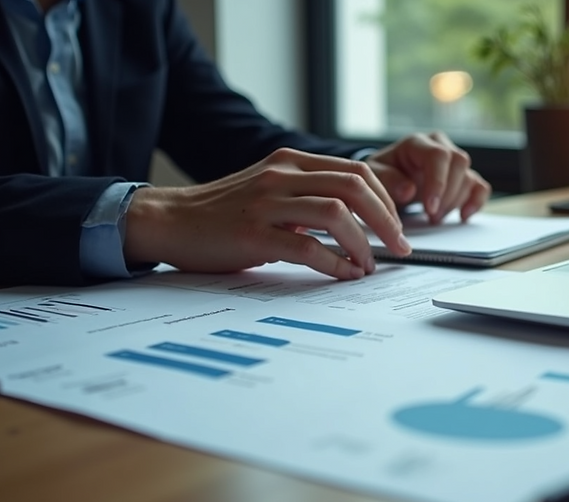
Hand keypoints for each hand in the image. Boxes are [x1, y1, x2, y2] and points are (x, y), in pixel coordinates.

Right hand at [123, 148, 411, 279]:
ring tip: (369, 265)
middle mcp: (282, 174)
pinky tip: (343, 274)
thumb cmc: (223, 212)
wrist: (169, 221)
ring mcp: (268, 203)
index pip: (357, 171)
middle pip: (355, 187)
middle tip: (399, 248)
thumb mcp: (271, 189)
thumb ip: (308, 195)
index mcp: (290, 161)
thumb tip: (358, 220)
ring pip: (337, 215)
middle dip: (387, 221)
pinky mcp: (254, 234)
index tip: (398, 227)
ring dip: (363, 244)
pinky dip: (335, 264)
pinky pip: (308, 248)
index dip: (386, 200)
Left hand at [364, 131, 491, 223]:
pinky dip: (475, 202)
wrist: (388, 179)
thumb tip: (408, 190)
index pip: (438, 155)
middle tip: (431, 217)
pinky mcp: (463, 176)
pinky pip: (480, 186)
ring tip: (434, 218)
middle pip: (459, 163)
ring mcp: (453, 160)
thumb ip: (386, 180)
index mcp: (416, 143)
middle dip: (446, 195)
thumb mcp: (373, 177)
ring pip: (469, 177)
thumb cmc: (381, 175)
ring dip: (454, 202)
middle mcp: (439, 146)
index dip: (438, 182)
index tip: (430, 208)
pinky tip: (462, 216)